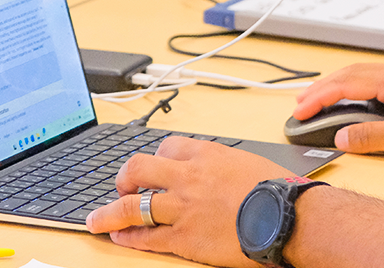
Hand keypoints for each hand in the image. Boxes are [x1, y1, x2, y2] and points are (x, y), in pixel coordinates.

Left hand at [86, 136, 294, 266]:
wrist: (287, 216)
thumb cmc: (276, 188)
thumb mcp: (247, 161)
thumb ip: (223, 163)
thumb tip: (218, 169)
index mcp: (206, 154)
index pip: (167, 146)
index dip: (157, 157)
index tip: (154, 166)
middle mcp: (188, 177)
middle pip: (139, 168)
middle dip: (124, 177)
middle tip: (121, 186)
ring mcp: (182, 208)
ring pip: (134, 206)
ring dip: (110, 213)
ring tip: (96, 220)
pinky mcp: (184, 238)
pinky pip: (147, 237)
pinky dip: (129, 237)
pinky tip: (119, 237)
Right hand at [293, 63, 383, 161]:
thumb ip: (371, 137)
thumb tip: (342, 136)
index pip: (344, 84)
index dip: (318, 98)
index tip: (300, 111)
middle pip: (348, 74)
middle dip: (322, 89)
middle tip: (301, 104)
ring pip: (361, 75)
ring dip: (337, 87)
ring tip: (319, 101)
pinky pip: (375, 81)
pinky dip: (355, 89)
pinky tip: (353, 101)